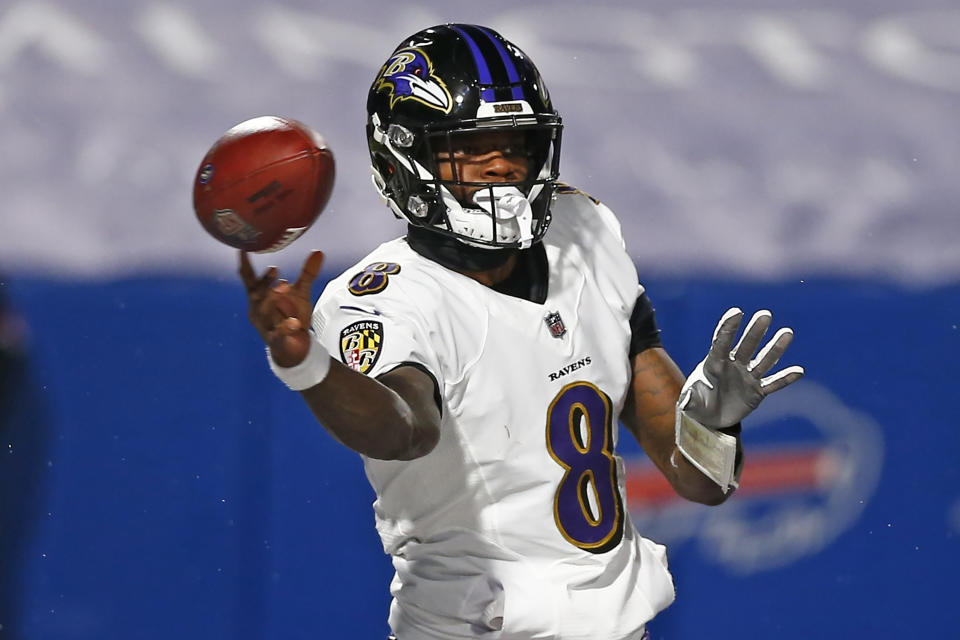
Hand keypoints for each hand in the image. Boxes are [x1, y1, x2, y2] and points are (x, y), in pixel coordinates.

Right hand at [239, 250, 324, 367]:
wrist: (295, 348)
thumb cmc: (291, 316)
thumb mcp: (300, 293)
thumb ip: (307, 274)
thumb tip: (318, 252)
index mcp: (260, 297)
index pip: (250, 279)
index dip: (245, 265)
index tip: (243, 249)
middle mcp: (258, 310)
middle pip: (256, 294)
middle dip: (264, 282)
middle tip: (275, 269)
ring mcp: (265, 326)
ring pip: (264, 312)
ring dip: (273, 299)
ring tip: (285, 287)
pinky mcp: (275, 340)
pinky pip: (278, 334)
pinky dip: (285, 328)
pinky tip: (294, 323)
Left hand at [680, 307, 803, 427]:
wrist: (709, 418)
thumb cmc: (697, 404)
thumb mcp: (690, 403)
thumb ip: (689, 400)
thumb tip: (685, 401)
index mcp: (714, 363)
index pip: (721, 342)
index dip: (728, 328)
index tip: (736, 312)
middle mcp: (733, 365)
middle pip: (745, 346)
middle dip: (755, 331)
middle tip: (765, 314)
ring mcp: (746, 377)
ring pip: (763, 360)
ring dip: (775, 348)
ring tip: (787, 332)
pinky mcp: (757, 391)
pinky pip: (773, 383)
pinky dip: (785, 378)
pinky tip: (799, 371)